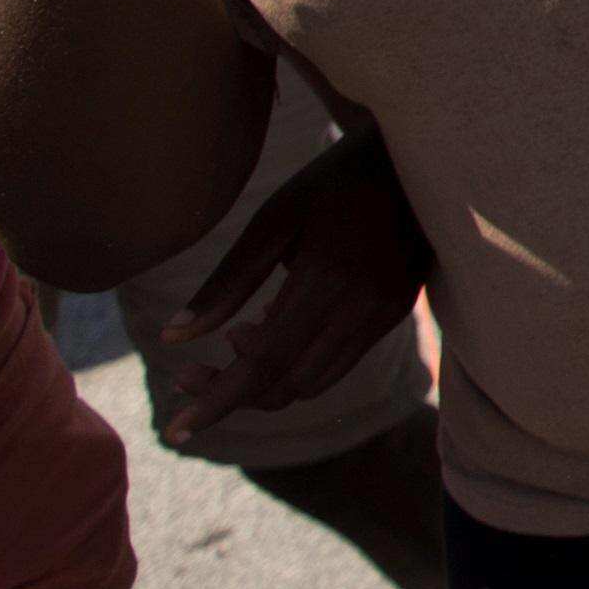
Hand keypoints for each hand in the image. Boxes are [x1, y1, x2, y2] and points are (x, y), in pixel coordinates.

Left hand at [150, 130, 424, 436]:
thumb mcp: (273, 219)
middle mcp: (366, 304)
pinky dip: (296, 363)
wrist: (415, 158)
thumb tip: (173, 338)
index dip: (217, 400)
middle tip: (187, 373)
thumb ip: (227, 282)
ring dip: (265, 381)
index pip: (266, 362)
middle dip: (233, 393)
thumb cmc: (334, 180)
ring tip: (233, 338)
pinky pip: (338, 362)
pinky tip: (270, 327)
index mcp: (331, 277)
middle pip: (289, 384)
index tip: (175, 431)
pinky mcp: (397, 312)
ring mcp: (388, 312)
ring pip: (315, 382)